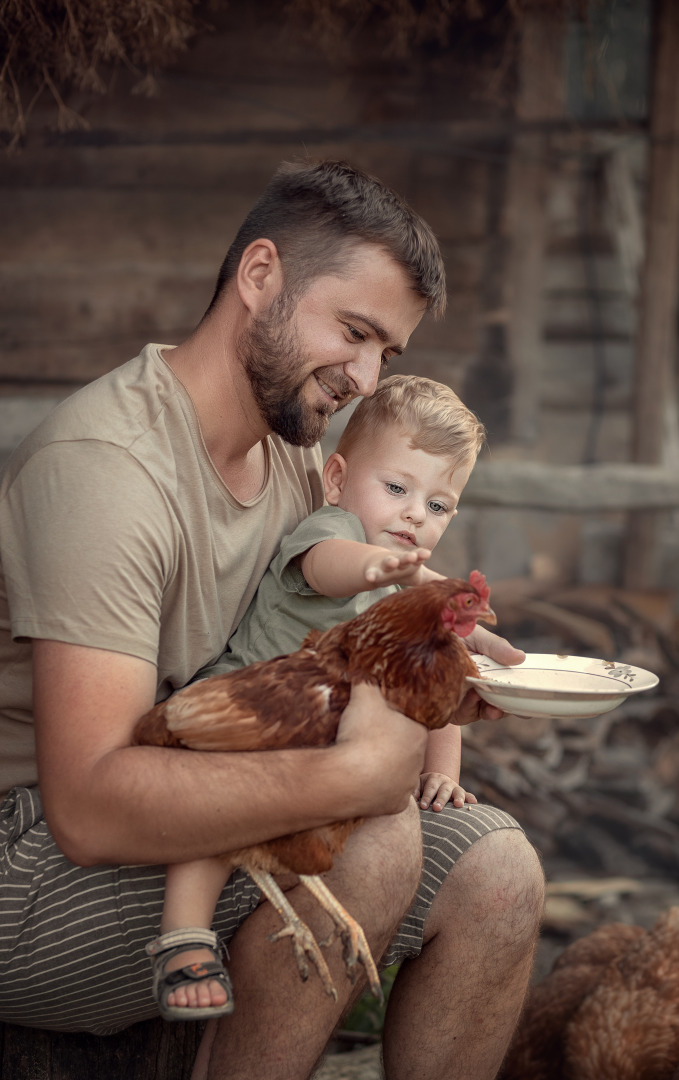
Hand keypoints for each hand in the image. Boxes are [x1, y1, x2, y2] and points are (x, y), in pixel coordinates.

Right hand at [335, 683, 427, 816]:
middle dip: (392, 743)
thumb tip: (363, 664)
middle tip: (371, 737)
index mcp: (418, 733)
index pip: (414, 723)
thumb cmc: (361, 734)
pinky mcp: (395, 805)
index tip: (383, 718)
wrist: (348, 778)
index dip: (399, 719)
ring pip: (399, 773)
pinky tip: (364, 781)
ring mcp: (407, 785)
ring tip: (364, 760)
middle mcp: (419, 761)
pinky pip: (387, 795)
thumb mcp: (363, 695)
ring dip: (385, 767)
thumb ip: (367, 679)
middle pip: (407, 748)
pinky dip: (377, 790)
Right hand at [363, 547, 430, 586]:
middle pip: (404, 558)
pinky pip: (372, 573)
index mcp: (411, 561)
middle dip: (408, 557)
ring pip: (388, 562)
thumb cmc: (404, 570)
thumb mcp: (420, 577)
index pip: (418, 557)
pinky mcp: (374, 571)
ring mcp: (385, 565)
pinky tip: (369, 578)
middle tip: (412, 556)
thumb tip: (456, 588)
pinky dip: (370, 575)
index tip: (426, 554)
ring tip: (392, 563)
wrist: (380, 565)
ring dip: (390, 562)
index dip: (421, 555)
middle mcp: (399, 561)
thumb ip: (436, 580)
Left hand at [414, 771, 477, 811]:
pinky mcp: (462, 794)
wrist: (437, 781)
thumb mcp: (418, 785)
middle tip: (436, 808)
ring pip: (458, 792)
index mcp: (434, 779)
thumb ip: (415, 790)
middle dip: (440, 799)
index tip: (422, 806)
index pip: (430, 788)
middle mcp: (446, 782)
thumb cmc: (424, 787)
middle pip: (444, 790)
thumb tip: (413, 798)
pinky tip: (474, 803)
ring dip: (458, 798)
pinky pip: (468, 796)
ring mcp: (455, 788)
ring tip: (458, 805)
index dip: (427, 797)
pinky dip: (471, 799)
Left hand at [457, 625, 525, 722]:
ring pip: (488, 710)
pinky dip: (470, 707)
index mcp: (495, 667)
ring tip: (483, 696)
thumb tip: (520, 657)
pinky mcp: (454, 708)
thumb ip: (495, 646)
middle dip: (511, 706)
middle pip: (505, 702)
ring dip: (490, 707)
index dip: (525, 691)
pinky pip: (467, 714)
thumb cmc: (450, 634)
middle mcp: (485, 685)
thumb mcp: (475, 635)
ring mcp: (470, 698)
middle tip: (515, 707)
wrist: (417, 643)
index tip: (534, 696)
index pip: (514, 682)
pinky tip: (470, 697)